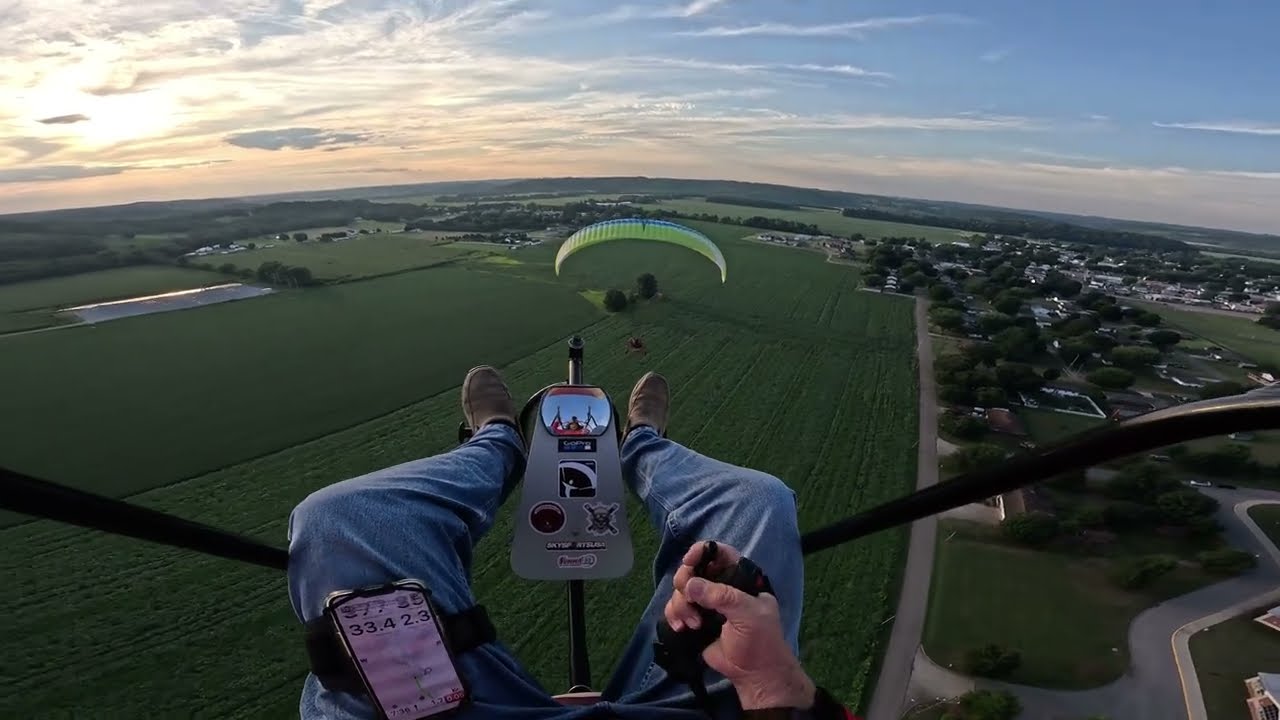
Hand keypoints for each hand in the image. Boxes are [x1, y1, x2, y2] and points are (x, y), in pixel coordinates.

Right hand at [663, 541, 814, 709]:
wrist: (754, 673)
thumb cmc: (760, 640)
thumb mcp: (748, 614)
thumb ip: (722, 596)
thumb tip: (690, 586)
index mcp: (738, 578)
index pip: (719, 553)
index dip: (702, 551)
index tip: (689, 561)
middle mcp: (720, 587)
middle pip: (692, 571)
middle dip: (685, 584)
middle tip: (690, 599)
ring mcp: (705, 604)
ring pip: (680, 591)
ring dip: (681, 606)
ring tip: (694, 624)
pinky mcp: (694, 620)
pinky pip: (675, 609)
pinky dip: (674, 616)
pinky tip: (682, 628)